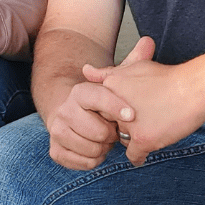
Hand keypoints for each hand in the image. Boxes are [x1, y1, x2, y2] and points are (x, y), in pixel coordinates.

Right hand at [45, 39, 148, 169]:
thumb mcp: (116, 82)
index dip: (117, 108)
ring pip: (92, 149)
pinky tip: (96, 151)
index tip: (132, 115)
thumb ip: (131, 63)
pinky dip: (94, 161)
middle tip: (115, 130)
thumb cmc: (100, 102)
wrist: (69, 115)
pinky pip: (82, 162)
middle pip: (99, 132)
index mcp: (79, 92)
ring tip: (105, 140)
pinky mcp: (55, 149)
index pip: (99, 99)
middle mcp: (65, 110)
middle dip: (112, 134)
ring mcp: (58, 130)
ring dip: (104, 149)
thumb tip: (148, 41)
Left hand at [85, 36, 204, 165]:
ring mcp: (128, 125)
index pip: (102, 108)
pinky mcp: (143, 139)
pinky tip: (144, 153)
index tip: (129, 111)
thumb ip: (108, 73)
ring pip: (123, 140)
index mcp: (110, 87)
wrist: (195, 88)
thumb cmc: (168, 77)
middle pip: (111, 124)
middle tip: (142, 120)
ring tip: (151, 129)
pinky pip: (133, 156)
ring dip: (133, 138)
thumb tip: (85, 70)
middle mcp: (113, 107)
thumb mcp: (135, 67)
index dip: (114, 111)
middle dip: (122, 126)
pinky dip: (139, 156)